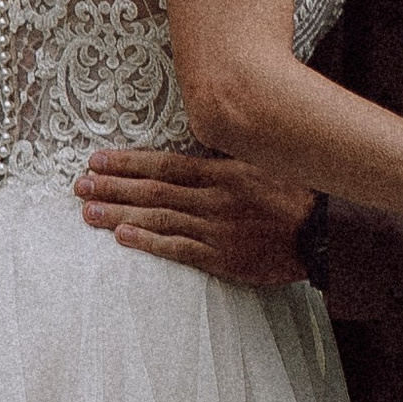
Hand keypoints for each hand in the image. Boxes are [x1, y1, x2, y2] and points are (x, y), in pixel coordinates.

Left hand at [76, 146, 313, 286]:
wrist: (323, 234)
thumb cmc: (293, 196)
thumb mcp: (261, 163)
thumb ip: (224, 158)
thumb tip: (194, 144)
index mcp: (222, 172)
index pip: (165, 164)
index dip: (128, 162)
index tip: (97, 159)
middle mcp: (214, 198)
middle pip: (153, 190)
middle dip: (113, 186)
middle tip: (80, 184)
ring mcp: (216, 229)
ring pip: (159, 218)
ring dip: (120, 213)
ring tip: (88, 210)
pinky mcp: (222, 258)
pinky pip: (178, 249)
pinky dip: (148, 241)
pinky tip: (122, 236)